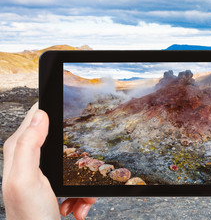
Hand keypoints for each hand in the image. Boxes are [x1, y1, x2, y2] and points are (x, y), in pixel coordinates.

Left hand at [2, 103, 96, 219]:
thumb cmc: (30, 217)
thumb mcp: (27, 179)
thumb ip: (28, 146)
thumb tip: (40, 114)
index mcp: (19, 151)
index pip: (36, 116)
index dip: (53, 109)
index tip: (71, 110)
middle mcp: (30, 159)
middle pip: (63, 140)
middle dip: (78, 155)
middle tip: (81, 170)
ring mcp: (44, 174)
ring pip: (76, 163)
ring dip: (83, 183)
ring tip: (78, 199)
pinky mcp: (56, 187)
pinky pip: (78, 182)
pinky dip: (82, 196)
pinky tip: (76, 206)